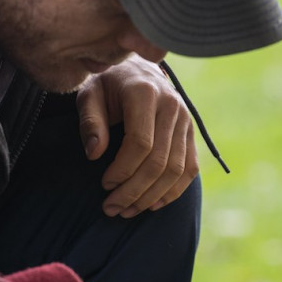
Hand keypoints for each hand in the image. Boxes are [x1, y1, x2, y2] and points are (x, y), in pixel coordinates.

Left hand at [76, 55, 199, 217]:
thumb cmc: (108, 85)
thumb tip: (94, 154)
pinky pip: (190, 169)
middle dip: (135, 191)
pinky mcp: (192, 133)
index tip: (104, 185)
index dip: (123, 170)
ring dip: (152, 196)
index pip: (141, 143)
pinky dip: (174, 191)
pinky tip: (153, 204)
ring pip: (176, 169)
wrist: (138, 70)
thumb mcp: (90, 94)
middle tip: (112, 208)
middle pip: (159, 161)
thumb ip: (90, 122)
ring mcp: (186, 120)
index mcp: (145, 94)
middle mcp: (172, 106)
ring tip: (128, 211)